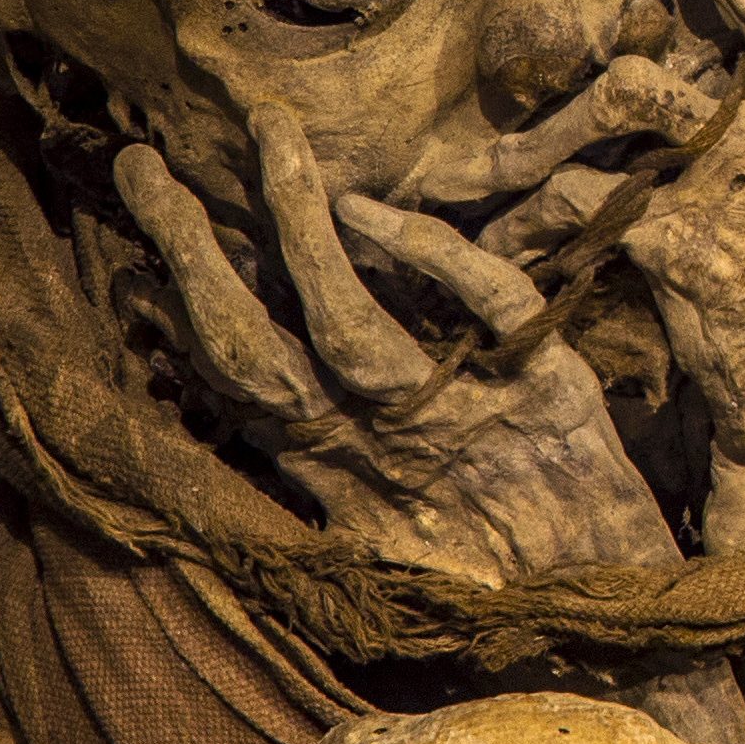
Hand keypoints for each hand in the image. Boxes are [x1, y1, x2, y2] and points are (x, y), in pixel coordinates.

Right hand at [119, 113, 667, 587]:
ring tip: (267, 132)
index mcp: (344, 470)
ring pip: (350, 317)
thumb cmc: (508, 567)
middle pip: (263, 346)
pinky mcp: (550, 390)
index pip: (238, 383)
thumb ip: (329, 470)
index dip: (177, 320)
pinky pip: (484, 307)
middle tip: (143, 167)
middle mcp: (385, 440)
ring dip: (298, 225)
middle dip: (197, 257)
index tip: (124, 253)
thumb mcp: (401, 530)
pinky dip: (426, 256)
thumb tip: (255, 415)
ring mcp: (463, 414)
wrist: (619, 611)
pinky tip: (371, 210)